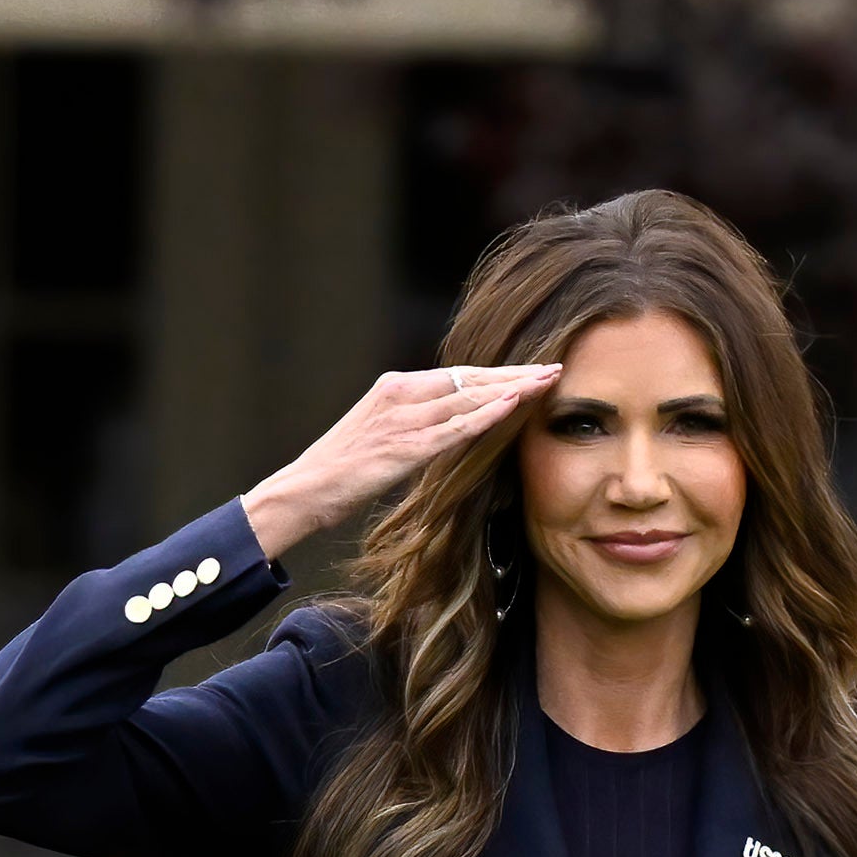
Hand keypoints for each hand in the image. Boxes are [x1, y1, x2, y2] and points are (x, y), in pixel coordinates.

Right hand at [242, 363, 560, 564]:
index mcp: (394, 387)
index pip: (457, 375)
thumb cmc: (338, 470)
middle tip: (554, 366)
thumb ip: (410, 424)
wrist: (303, 489)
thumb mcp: (377, 434)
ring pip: (467, 398)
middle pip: (469, 379)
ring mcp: (402, 420)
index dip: (497, 373)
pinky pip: (453, 429)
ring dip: (510, 389)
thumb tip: (444, 426)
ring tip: (546, 382)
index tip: (530, 370)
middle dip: (514, 373)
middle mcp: (400, 395)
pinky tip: (512, 406)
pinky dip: (485, 415)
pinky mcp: (402, 448)